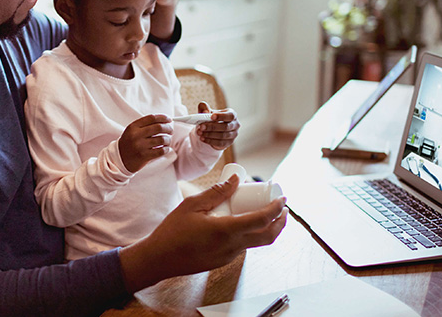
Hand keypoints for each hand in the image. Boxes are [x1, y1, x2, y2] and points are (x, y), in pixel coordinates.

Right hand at [118, 174, 286, 291]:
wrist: (159, 259)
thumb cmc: (172, 231)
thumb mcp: (192, 205)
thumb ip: (216, 192)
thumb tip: (235, 180)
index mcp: (226, 230)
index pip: (262, 219)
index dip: (276, 208)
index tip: (282, 198)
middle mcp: (232, 247)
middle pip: (267, 236)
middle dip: (280, 222)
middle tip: (282, 208)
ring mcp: (228, 257)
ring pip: (256, 243)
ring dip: (265, 228)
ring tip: (262, 211)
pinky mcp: (223, 261)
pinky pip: (242, 246)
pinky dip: (249, 234)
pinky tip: (240, 222)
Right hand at [119, 114, 172, 172]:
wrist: (120, 159)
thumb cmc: (129, 144)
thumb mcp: (132, 131)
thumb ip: (145, 125)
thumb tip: (164, 121)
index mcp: (133, 127)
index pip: (152, 118)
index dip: (163, 118)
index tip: (169, 119)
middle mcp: (136, 135)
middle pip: (159, 127)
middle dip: (168, 128)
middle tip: (170, 131)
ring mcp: (140, 146)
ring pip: (162, 139)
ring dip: (168, 140)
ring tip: (167, 141)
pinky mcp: (144, 156)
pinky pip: (161, 151)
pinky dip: (166, 149)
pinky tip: (165, 149)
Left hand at [195, 101, 239, 149]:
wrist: (213, 129)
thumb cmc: (212, 118)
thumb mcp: (208, 112)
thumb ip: (204, 108)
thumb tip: (204, 111)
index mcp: (232, 115)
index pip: (230, 116)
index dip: (221, 116)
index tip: (212, 116)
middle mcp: (235, 125)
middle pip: (226, 127)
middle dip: (212, 127)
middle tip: (201, 126)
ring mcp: (233, 135)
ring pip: (222, 136)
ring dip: (209, 134)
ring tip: (199, 132)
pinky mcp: (228, 143)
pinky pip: (220, 143)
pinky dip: (210, 141)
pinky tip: (202, 138)